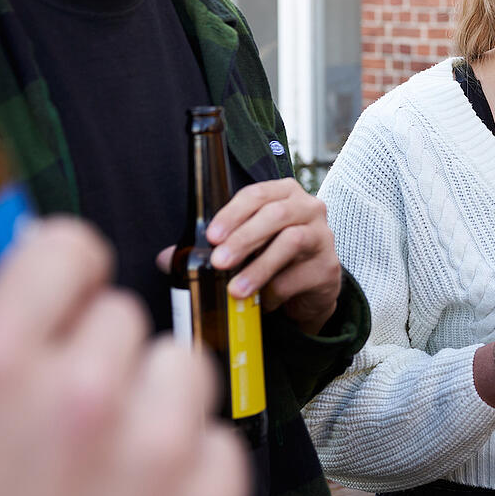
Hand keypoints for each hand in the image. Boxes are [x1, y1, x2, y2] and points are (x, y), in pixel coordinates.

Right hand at [0, 217, 250, 495]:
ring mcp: (155, 444)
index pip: (65, 247)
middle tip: (63, 418)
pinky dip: (191, 470)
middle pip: (123, 316)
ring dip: (153, 406)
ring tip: (106, 466)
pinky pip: (219, 440)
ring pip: (181, 368)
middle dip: (95, 357)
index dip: (60, 271)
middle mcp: (83, 392)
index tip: (56, 299)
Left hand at [207, 177, 342, 334]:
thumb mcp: (246, 245)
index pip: (257, 194)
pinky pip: (298, 277)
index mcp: (285, 193)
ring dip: (259, 268)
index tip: (213, 236)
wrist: (311, 287)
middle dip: (244, 238)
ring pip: (291, 242)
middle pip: (276, 215)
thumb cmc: (275, 256)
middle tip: (219, 261)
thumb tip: (166, 260)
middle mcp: (308, 208)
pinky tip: (263, 302)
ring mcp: (322, 236)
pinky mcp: (328, 267)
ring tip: (236, 290)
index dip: (233, 213)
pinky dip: (274, 292)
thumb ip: (212, 247)